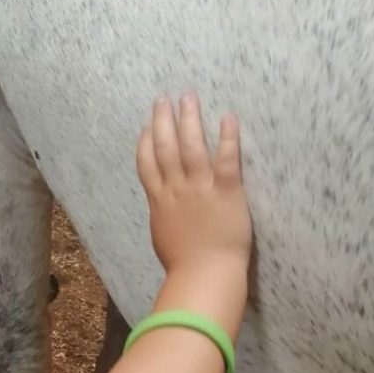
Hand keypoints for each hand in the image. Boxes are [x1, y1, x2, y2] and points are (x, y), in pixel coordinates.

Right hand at [137, 93, 251, 278]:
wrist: (204, 274)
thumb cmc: (184, 263)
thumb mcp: (162, 235)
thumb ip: (162, 215)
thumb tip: (163, 207)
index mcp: (159, 200)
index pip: (146, 162)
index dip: (145, 140)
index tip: (147, 123)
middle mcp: (176, 188)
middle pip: (165, 146)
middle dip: (163, 120)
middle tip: (164, 99)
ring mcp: (200, 188)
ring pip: (191, 146)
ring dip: (189, 119)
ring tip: (189, 98)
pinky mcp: (227, 192)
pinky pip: (227, 159)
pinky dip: (227, 137)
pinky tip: (227, 117)